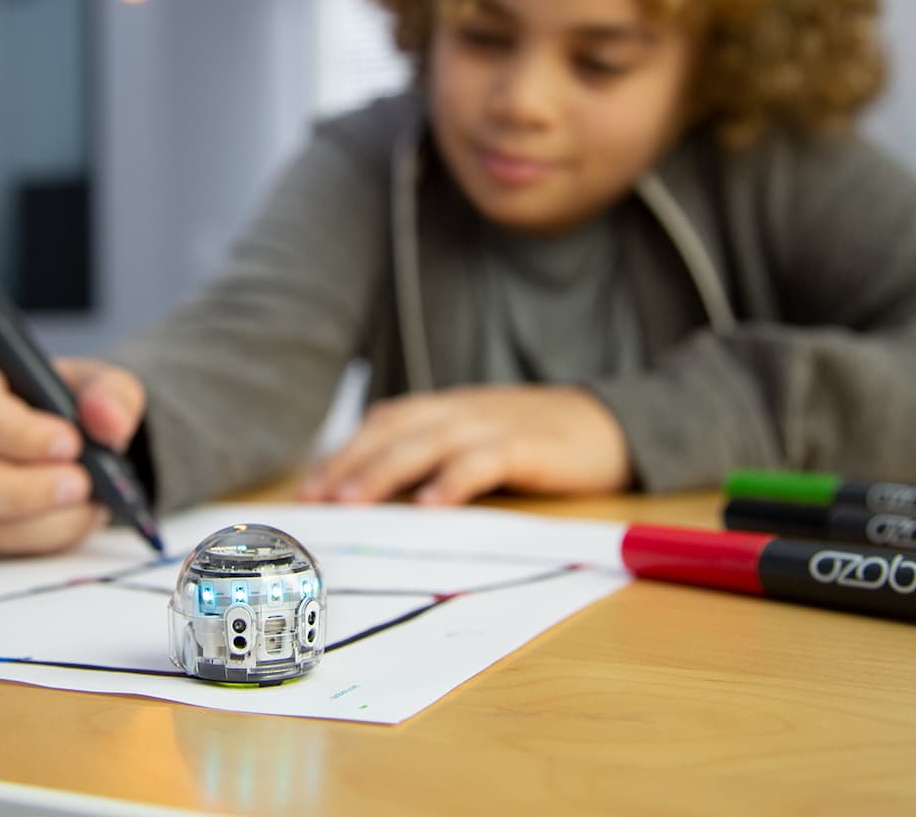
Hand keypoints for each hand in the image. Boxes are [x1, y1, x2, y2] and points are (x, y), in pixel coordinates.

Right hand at [0, 356, 145, 555]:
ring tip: (88, 500)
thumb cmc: (67, 405)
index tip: (70, 443)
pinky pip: (0, 549)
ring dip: (43, 521)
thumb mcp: (97, 385)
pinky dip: (48, 539)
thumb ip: (110, 392)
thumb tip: (107, 418)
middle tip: (79, 484)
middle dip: (19, 490)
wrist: (69, 444)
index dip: (16, 432)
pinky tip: (78, 515)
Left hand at [298, 385, 630, 505]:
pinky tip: (431, 505)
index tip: (307, 488)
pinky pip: (485, 459)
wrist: (608, 426)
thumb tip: (372, 495)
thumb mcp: (474, 441)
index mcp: (443, 410)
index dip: (342, 452)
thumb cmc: (533, 441)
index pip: (380, 424)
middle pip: (392, 430)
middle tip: (315, 497)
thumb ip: (430, 457)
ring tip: (353, 501)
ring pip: (428, 442)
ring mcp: (493, 424)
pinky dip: (455, 479)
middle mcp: (459, 410)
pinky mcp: (529, 446)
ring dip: (384, 470)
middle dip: (349, 463)